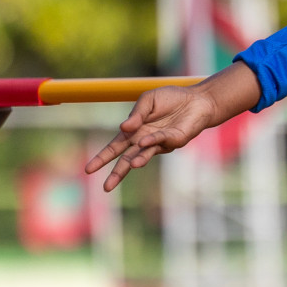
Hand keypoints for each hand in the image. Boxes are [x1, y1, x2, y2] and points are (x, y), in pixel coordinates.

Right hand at [85, 61, 262, 190]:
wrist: (197, 99)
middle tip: (106, 187)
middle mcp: (145, 140)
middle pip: (126, 159)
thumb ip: (136, 114)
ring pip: (144, 155)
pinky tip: (144, 142)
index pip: (114, 147)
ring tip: (132, 166)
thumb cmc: (171, 99)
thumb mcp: (148, 100)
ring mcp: (160, 143)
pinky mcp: (174, 140)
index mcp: (134, 132)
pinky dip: (152, 141)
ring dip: (137, 161)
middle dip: (117, 173)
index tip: (88, 169)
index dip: (102, 158)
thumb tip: (123, 128)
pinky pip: (160, 141)